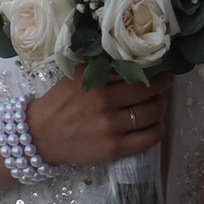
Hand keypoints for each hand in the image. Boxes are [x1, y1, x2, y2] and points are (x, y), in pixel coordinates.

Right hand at [25, 71, 165, 169]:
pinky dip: (158, 129)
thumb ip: (101, 67)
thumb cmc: (60, 102)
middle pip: (149, 90)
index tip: (160, 67)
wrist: (39, 136)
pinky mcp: (114, 148)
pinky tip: (155, 124)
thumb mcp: (76, 77)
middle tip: (164, 84)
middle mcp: (104, 102)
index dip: (154, 68)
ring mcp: (110, 127)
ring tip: (157, 104)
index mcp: (95, 81)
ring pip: (153, 113)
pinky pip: (149, 138)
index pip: (135, 70)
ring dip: (161, 107)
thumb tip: (133, 56)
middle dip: (162, 86)